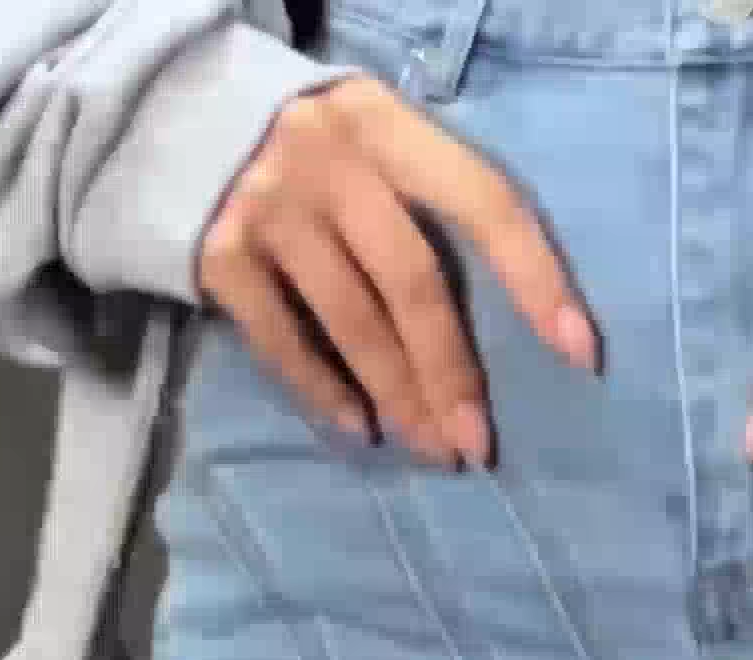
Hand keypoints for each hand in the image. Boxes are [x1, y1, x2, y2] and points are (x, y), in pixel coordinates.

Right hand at [196, 78, 598, 466]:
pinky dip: (325, 393)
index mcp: (383, 122)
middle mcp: (327, 156)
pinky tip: (362, 429)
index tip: (581, 352)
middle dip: (453, 373)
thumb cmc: (308, 152)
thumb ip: (421, 199)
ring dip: (400, 397)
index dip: (536, 278)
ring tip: (433, 450)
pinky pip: (284, 342)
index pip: (482, 199)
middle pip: (413, 280)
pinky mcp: (219, 254)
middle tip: (477, 444)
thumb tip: (502, 318)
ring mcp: (268, 205)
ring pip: (353, 322)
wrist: (171, 117)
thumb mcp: (369, 142)